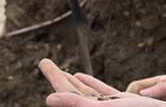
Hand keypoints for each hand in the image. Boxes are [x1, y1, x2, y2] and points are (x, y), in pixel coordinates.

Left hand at [39, 59, 165, 106]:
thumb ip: (79, 105)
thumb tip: (49, 100)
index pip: (67, 93)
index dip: (54, 78)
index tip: (43, 63)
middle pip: (72, 91)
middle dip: (58, 78)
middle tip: (45, 63)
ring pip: (85, 91)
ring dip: (73, 81)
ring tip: (62, 71)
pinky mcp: (122, 103)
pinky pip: (101, 92)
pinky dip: (91, 83)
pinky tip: (82, 77)